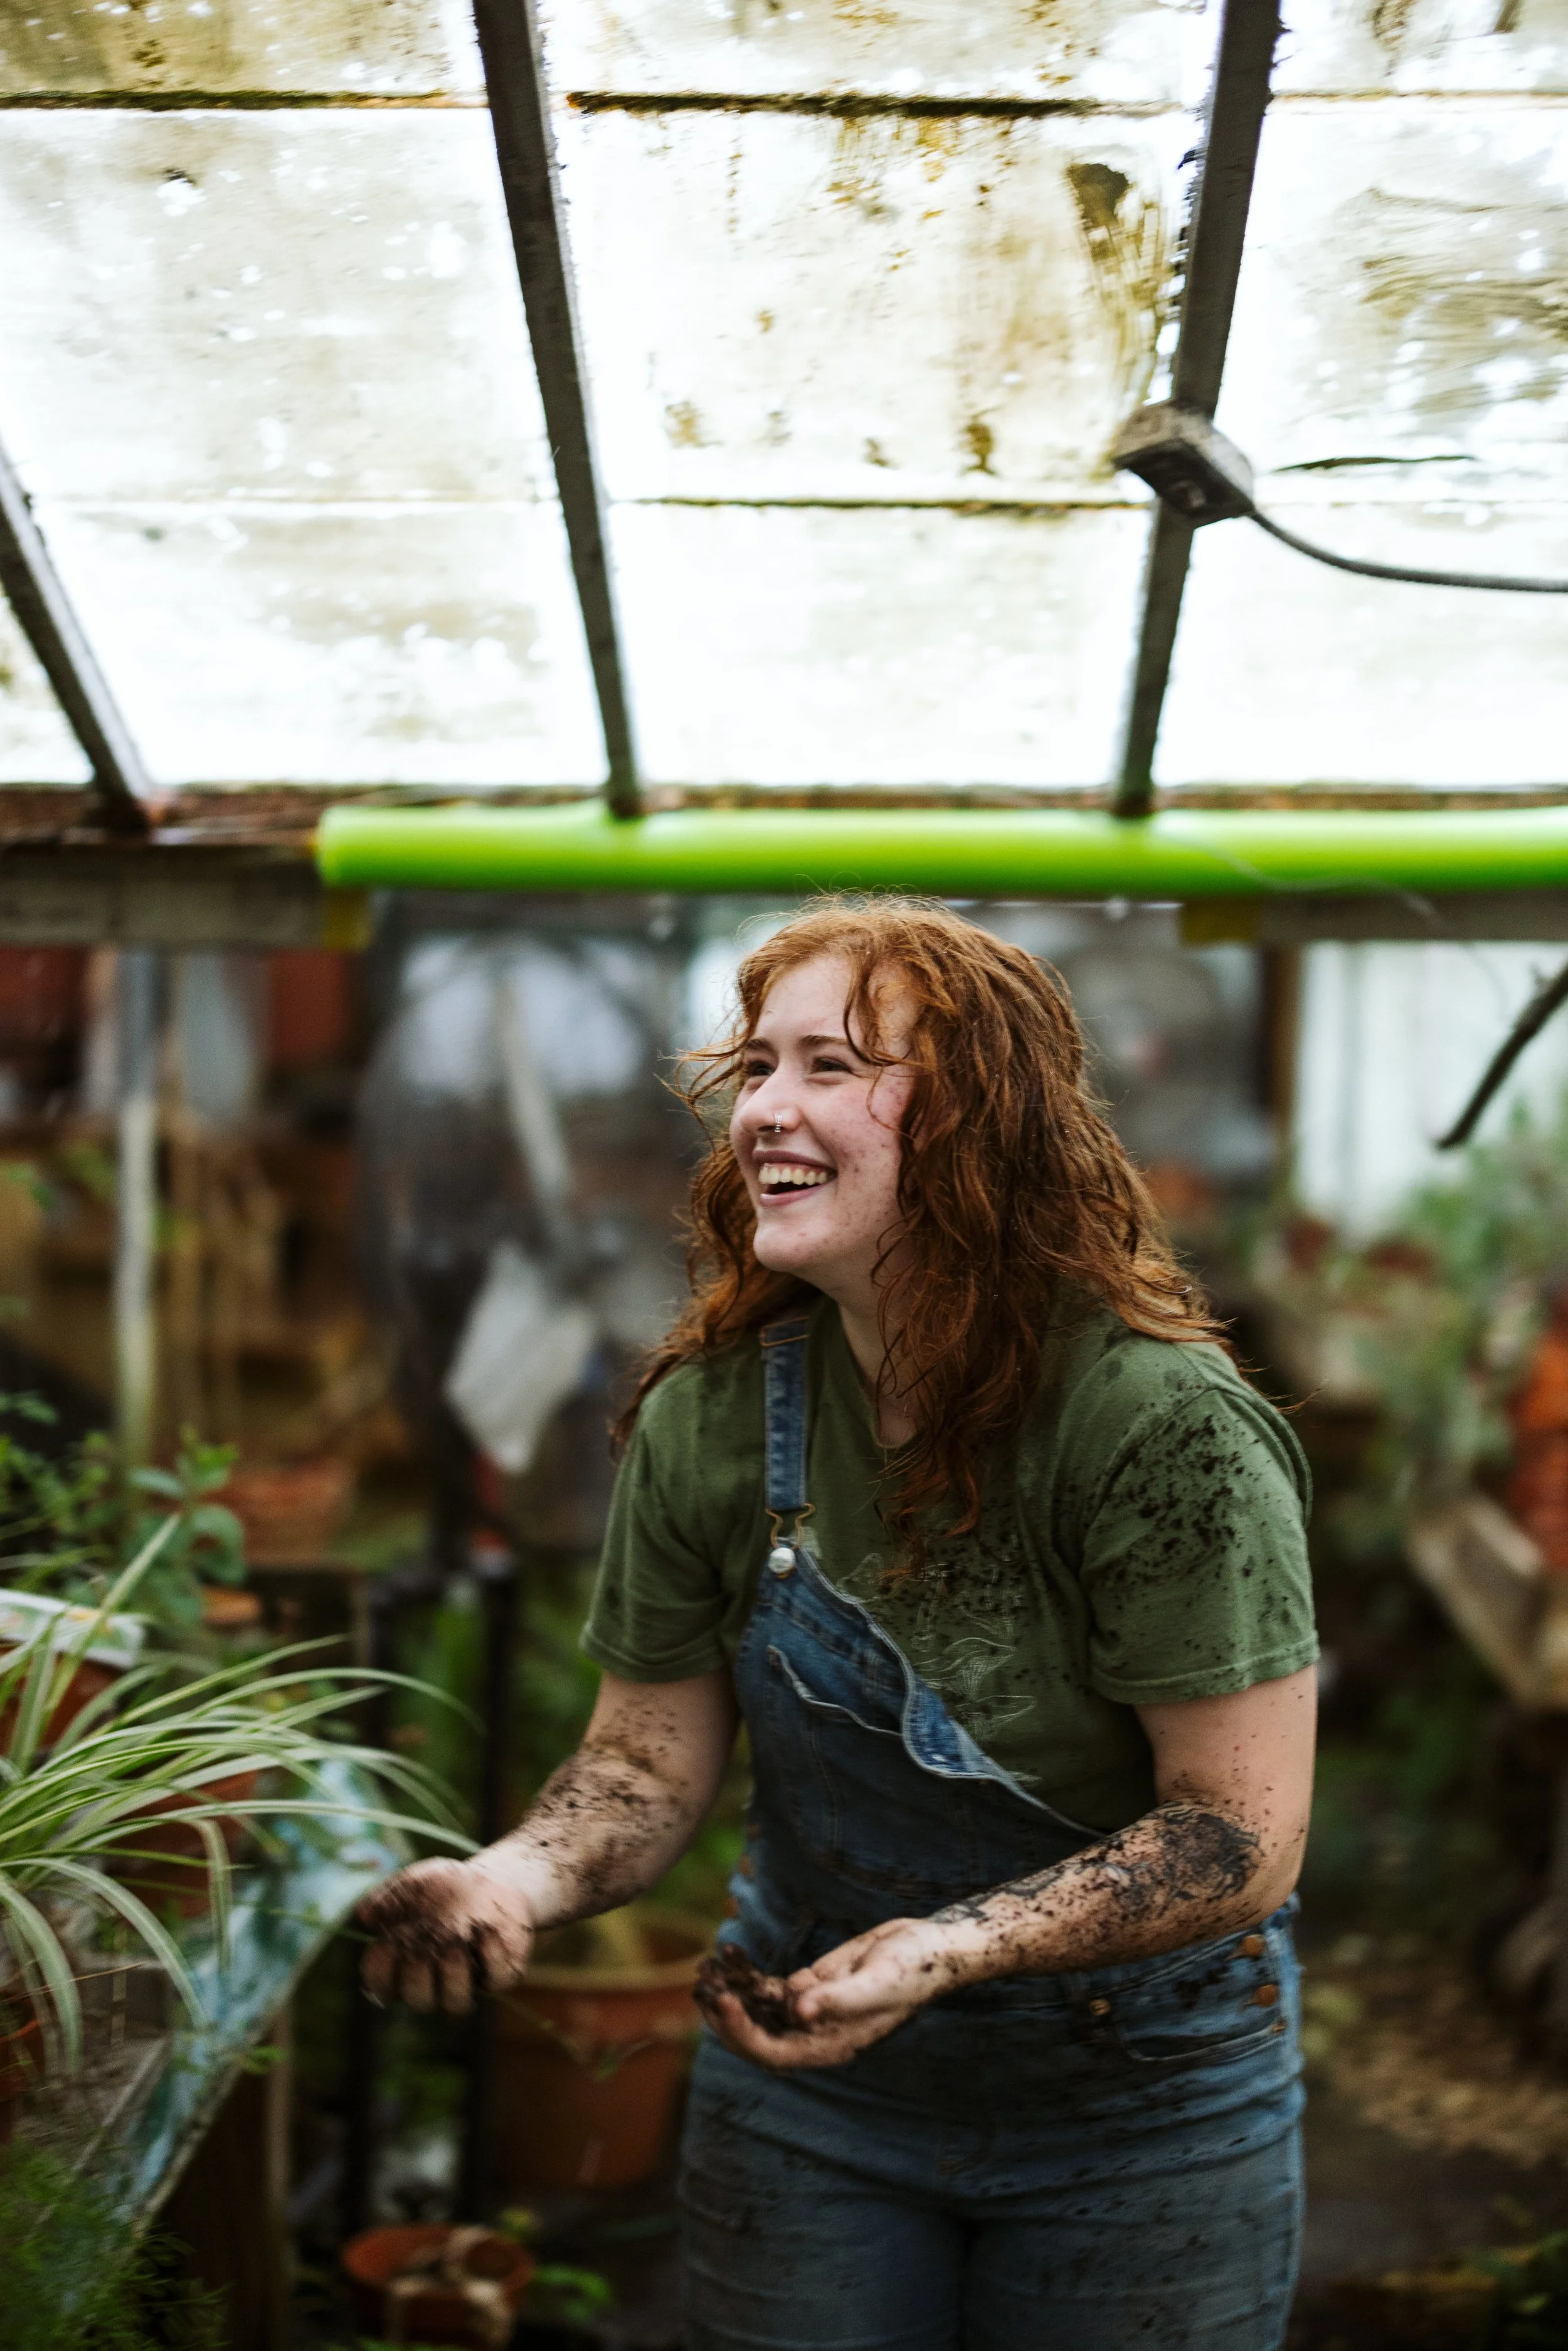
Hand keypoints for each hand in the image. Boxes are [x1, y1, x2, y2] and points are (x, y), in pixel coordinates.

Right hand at [356, 1853, 538, 2013]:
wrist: (489, 1881)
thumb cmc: (441, 1887)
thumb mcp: (412, 1883)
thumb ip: (386, 1897)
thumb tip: (364, 1916)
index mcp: (404, 1966)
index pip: (382, 1987)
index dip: (379, 1972)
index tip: (384, 1944)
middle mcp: (434, 1981)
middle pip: (417, 2000)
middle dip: (416, 1976)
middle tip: (418, 1945)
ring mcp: (468, 1980)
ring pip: (456, 2004)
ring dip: (453, 1976)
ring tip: (454, 1942)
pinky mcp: (500, 1973)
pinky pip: (497, 1980)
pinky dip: (492, 1956)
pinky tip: (486, 1930)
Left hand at [699, 1917, 968, 2071]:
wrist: (930, 1946)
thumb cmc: (912, 1969)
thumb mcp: (878, 1982)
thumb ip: (839, 1999)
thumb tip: (798, 2011)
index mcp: (830, 2045)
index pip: (775, 2053)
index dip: (745, 2035)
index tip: (725, 2005)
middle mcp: (814, 2033)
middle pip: (757, 2037)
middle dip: (726, 2019)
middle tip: (702, 1990)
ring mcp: (810, 2008)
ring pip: (758, 2010)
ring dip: (729, 1994)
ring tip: (704, 1971)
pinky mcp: (810, 1983)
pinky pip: (769, 1985)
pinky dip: (746, 1974)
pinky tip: (727, 1954)